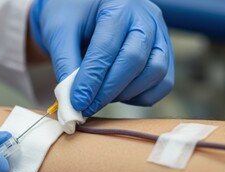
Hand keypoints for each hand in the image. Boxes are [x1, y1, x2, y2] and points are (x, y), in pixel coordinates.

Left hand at [30, 0, 173, 115]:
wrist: (86, 7)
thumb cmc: (72, 15)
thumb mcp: (60, 32)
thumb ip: (66, 64)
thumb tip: (72, 100)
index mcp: (118, 4)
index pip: (107, 47)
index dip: (92, 79)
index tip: (77, 101)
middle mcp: (146, 17)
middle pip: (135, 60)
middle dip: (108, 91)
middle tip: (86, 107)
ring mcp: (160, 34)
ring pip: (155, 72)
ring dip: (127, 94)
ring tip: (100, 98)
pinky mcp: (164, 52)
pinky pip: (163, 82)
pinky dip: (143, 96)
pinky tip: (119, 96)